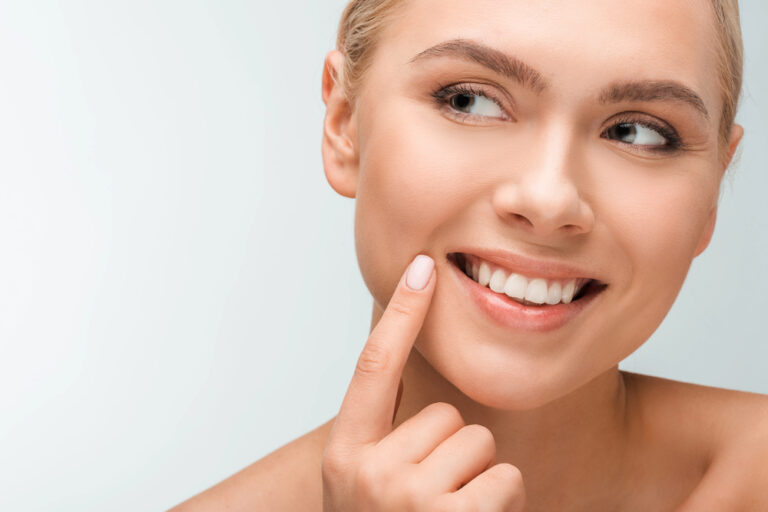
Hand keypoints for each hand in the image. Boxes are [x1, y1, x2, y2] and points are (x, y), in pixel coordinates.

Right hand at [321, 254, 525, 510]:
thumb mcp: (365, 486)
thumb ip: (385, 437)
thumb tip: (425, 386)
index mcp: (346, 455)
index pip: (375, 367)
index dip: (401, 314)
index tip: (422, 266)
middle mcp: (369, 473)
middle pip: (447, 416)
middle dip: (451, 452)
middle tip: (431, 498)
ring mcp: (409, 500)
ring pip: (478, 444)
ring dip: (476, 479)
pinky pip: (504, 477)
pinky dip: (500, 502)